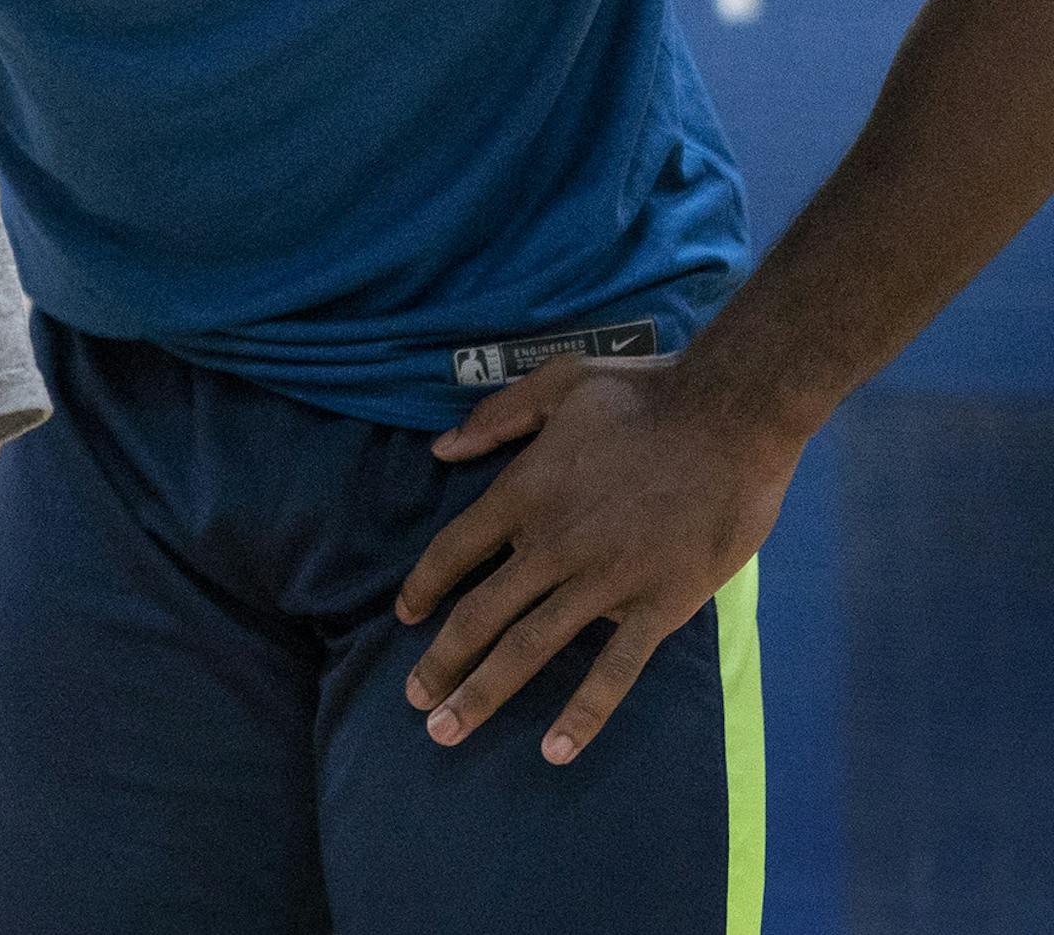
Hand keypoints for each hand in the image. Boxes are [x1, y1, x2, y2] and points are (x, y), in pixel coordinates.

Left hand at [396, 356, 796, 764]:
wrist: (730, 416)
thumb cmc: (646, 393)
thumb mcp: (558, 383)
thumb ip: (497, 415)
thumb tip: (441, 447)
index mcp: (525, 490)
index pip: (455, 549)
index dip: (424, 586)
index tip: (404, 617)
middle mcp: (552, 543)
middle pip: (481, 613)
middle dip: (442, 662)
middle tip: (416, 704)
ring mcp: (604, 579)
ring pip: (530, 647)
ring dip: (485, 694)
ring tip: (448, 733)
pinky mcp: (658, 604)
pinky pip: (613, 670)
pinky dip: (582, 713)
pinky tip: (555, 750)